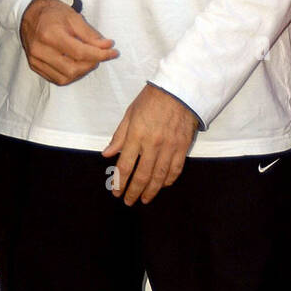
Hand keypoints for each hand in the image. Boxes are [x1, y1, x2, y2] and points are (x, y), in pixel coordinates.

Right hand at [20, 0, 117, 83]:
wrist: (30, 13)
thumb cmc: (54, 13)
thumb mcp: (74, 17)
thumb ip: (91, 35)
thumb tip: (108, 46)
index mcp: (50, 35)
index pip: (80, 53)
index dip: (100, 55)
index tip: (113, 52)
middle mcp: (40, 50)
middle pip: (72, 69)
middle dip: (91, 64)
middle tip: (100, 55)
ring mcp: (35, 60)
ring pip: (64, 78)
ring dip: (82, 72)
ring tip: (89, 60)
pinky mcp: (34, 66)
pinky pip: (56, 79)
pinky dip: (70, 75)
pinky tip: (77, 65)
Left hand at [102, 84, 198, 205]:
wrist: (179, 89)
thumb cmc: (151, 99)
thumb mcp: (130, 113)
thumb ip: (119, 136)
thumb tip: (107, 154)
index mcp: (136, 135)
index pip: (126, 166)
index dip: (120, 182)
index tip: (116, 191)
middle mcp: (153, 144)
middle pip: (142, 175)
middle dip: (134, 191)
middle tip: (129, 201)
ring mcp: (170, 147)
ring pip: (159, 176)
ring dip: (151, 190)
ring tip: (145, 199)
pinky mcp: (183, 147)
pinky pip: (176, 169)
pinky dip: (169, 180)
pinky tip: (163, 186)